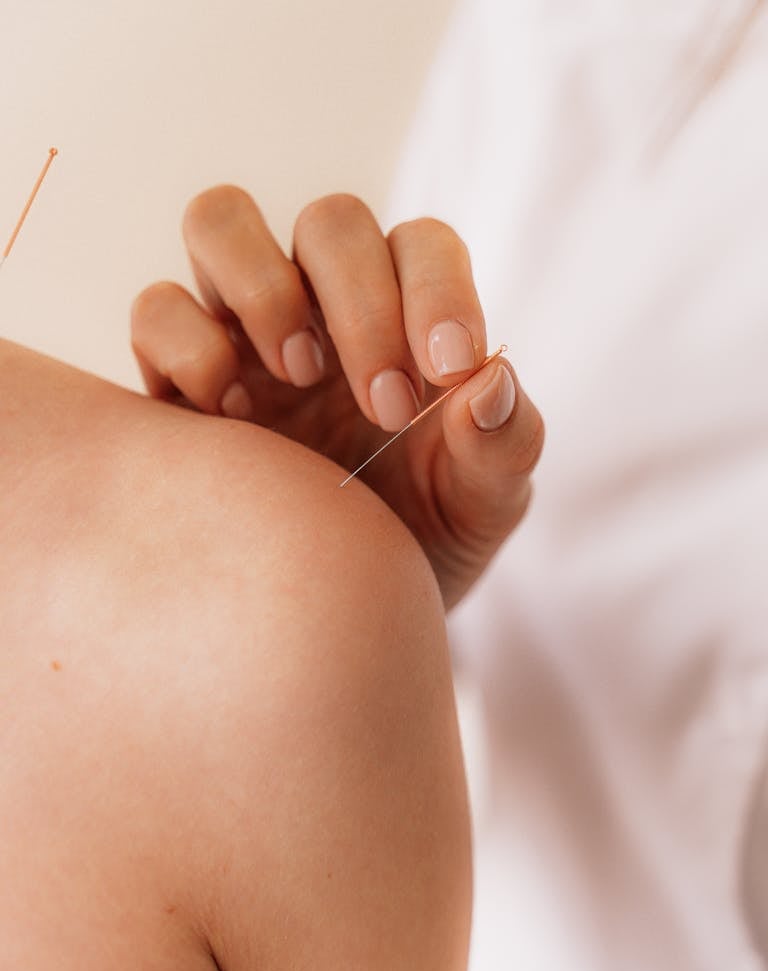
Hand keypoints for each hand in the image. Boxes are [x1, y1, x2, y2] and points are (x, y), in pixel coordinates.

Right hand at [130, 187, 543, 608]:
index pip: (423, 246)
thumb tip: (492, 381)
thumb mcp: (484, 503)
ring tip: (297, 378)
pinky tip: (233, 419)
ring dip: (264, 289)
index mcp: (408, 317)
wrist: (342, 609)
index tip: (450, 375)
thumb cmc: (425, 538)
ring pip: (221, 223)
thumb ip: (505, 443)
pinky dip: (186, 344)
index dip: (439, 289)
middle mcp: (324, 306)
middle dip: (362, 303)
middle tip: (385, 406)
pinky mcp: (180, 381)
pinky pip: (157, 312)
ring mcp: (245, 334)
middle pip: (329, 222)